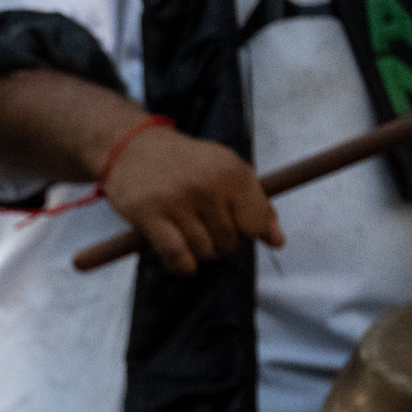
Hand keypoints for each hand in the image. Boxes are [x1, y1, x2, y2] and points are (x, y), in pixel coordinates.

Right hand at [99, 125, 280, 273]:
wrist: (133, 145)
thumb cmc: (186, 162)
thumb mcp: (228, 171)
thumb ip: (257, 206)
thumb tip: (278, 242)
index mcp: (233, 172)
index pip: (255, 226)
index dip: (244, 229)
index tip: (229, 220)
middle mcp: (207, 185)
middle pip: (229, 242)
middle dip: (218, 241)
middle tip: (201, 225)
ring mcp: (177, 200)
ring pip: (203, 251)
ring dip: (197, 252)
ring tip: (187, 233)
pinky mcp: (149, 213)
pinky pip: (177, 255)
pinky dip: (182, 265)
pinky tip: (180, 259)